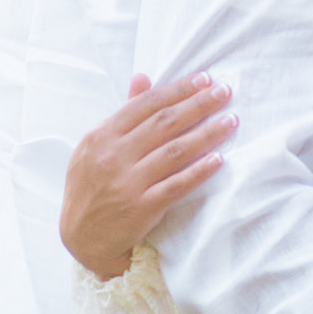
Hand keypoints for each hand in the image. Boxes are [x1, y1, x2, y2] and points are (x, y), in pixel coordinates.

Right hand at [59, 72, 236, 278]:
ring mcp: (128, 182)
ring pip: (175, 151)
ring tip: (230, 121)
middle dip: (198, 104)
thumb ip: (123, 113)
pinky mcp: (142, 207)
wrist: (82, 236)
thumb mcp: (96, 146)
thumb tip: (143, 77)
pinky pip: (176, 185)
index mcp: (102, 135)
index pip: (146, 104)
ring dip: (207, 134)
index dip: (178, 89)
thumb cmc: (92, 185)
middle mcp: (114, 155)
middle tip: (225, 92)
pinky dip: (199, 171)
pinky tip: (218, 159)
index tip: (205, 79)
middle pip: (164, 123)